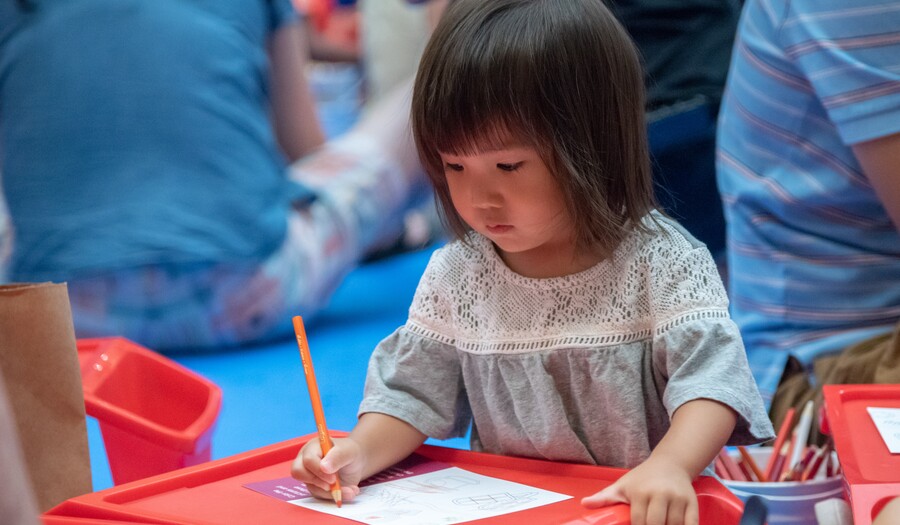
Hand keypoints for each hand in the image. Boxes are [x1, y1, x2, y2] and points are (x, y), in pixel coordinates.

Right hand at [291, 437, 364, 501]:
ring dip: (332, 492)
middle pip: (298, 472)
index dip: (318, 470)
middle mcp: (307, 461)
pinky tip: (349, 491)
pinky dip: (335, 496)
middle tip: (333, 484)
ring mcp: (310, 475)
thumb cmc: (349, 453)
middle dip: (317, 481)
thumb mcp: (348, 451)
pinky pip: (320, 495)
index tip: (333, 478)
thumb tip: (324, 467)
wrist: (357, 463)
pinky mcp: (315, 487)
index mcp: (313, 447)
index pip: (308, 459)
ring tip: (351, 489)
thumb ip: (338, 456)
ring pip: (311, 487)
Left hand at [581, 456, 698, 524]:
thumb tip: (584, 503)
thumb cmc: (642, 478)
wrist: (671, 463)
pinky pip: (691, 524)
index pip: (638, 521)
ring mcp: (678, 499)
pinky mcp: (692, 503)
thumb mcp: (622, 485)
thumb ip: (604, 497)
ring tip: (660, 524)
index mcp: (641, 492)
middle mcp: (661, 494)